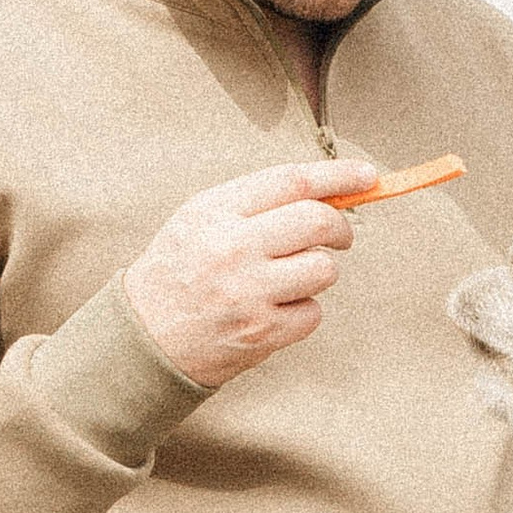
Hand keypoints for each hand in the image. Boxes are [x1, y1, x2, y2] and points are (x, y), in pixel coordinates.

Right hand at [122, 160, 379, 388]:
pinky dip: (303, 310)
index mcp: (215, 212)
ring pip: (323, 269)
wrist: (145, 337)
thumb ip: (258, 201)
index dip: (339, 176)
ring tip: (289, 279)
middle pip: (317, 221)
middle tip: (340, 235)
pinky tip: (275, 310)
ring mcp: (248, 293)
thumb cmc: (182, 269)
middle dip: (341, 226)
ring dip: (318, 271)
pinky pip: (313, 312)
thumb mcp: (201, 219)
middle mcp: (232, 249)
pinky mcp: (262, 332)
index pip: (292, 182)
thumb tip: (332, 193)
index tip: (367, 175)